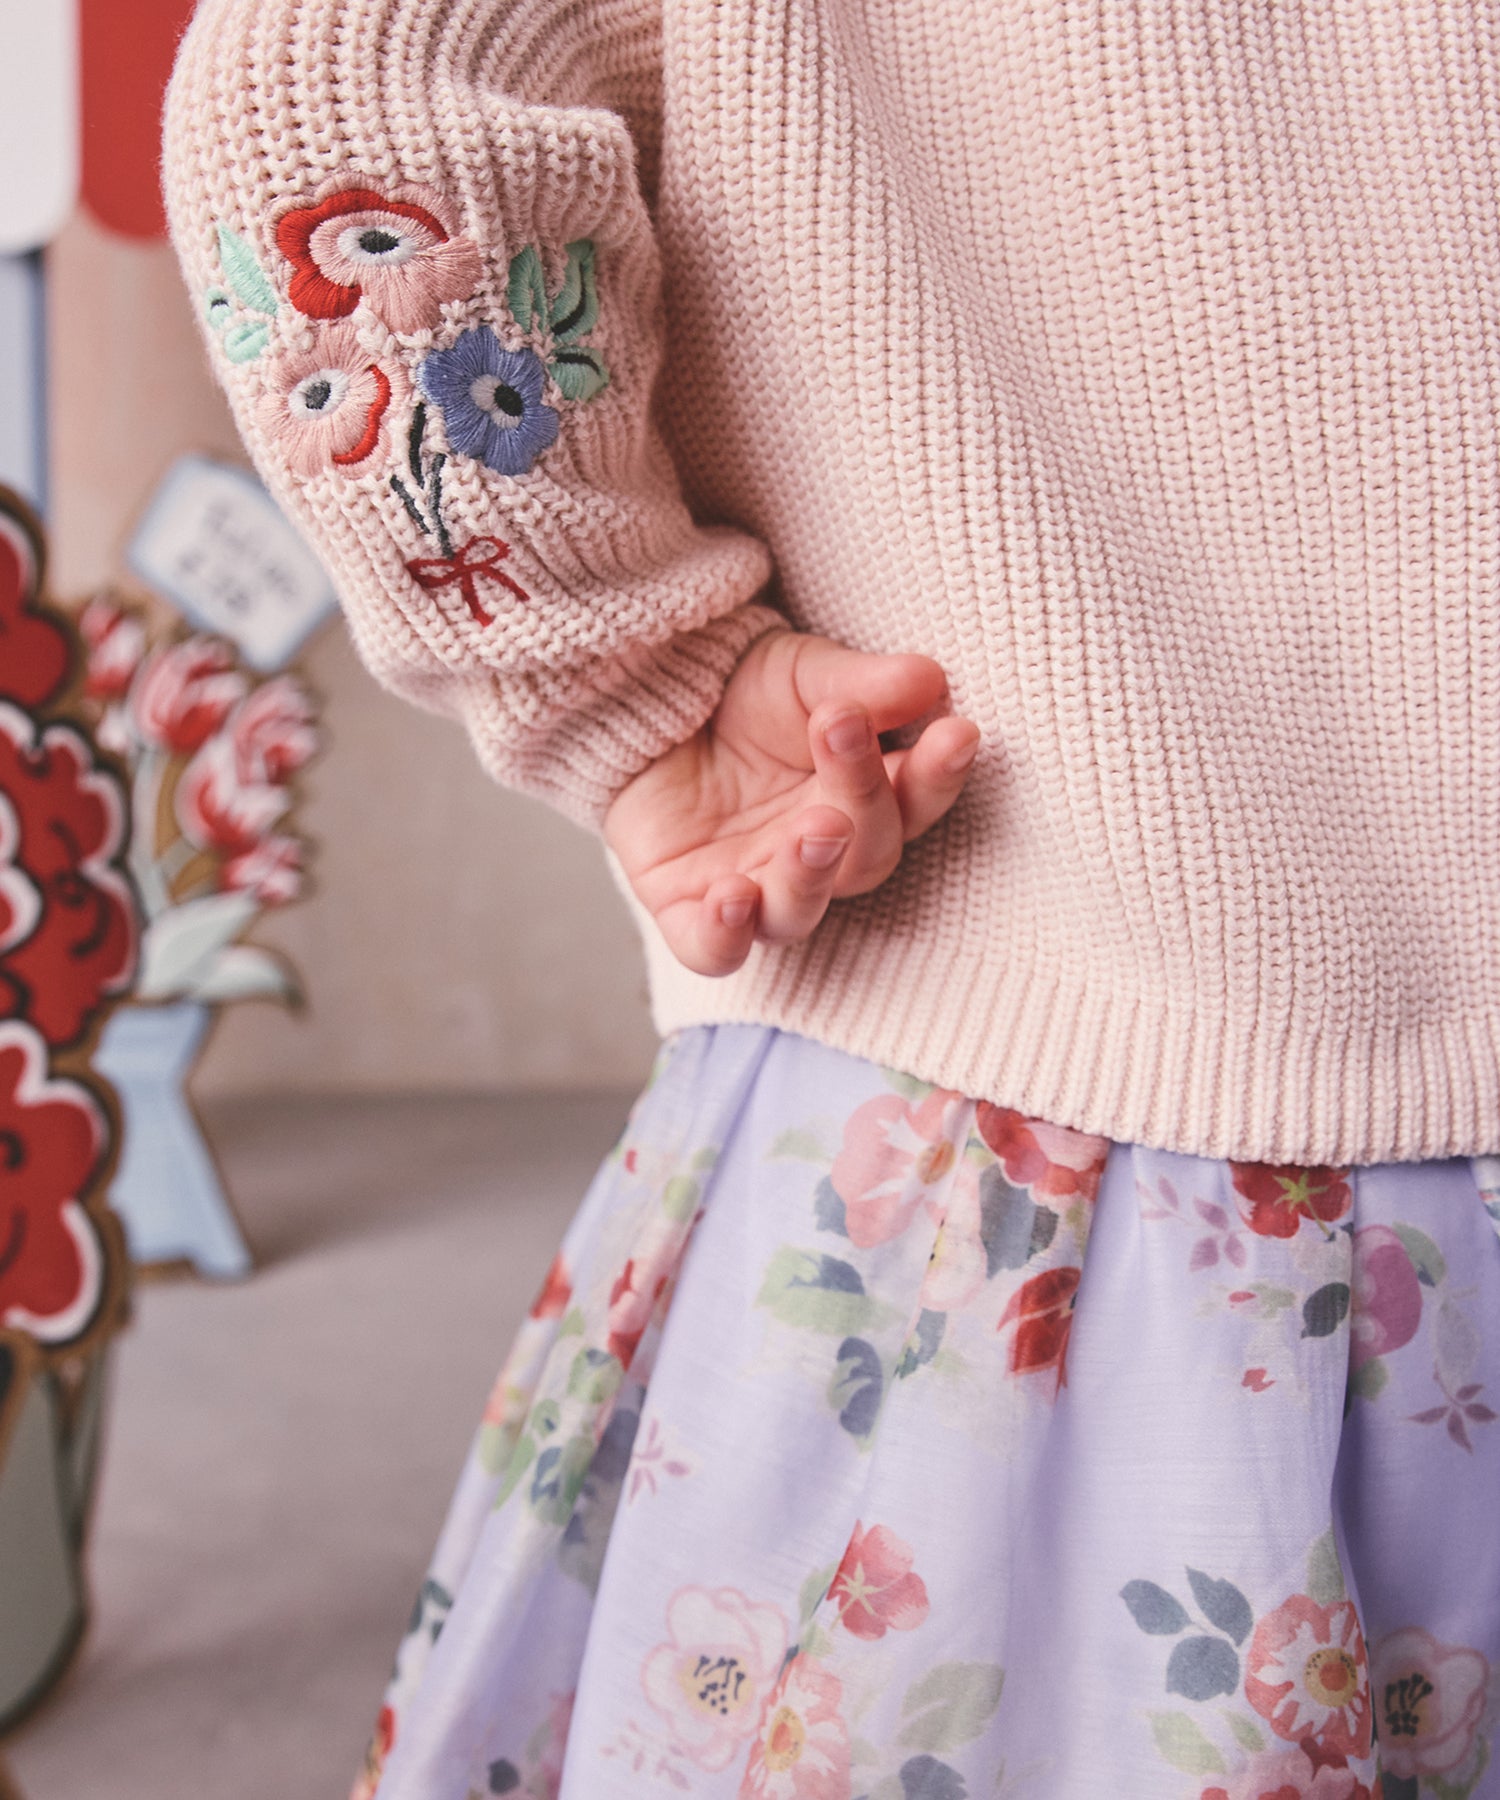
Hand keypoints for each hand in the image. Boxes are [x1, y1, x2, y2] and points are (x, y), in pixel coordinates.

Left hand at [604, 629, 979, 975]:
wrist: (649, 700)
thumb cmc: (743, 693)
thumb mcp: (803, 675)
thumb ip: (861, 684)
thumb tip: (929, 679)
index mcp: (862, 801)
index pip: (914, 802)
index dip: (937, 774)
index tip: (955, 732)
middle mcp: (819, 858)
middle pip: (864, 857)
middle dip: (864, 798)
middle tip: (844, 733)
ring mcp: (757, 888)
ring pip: (798, 913)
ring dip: (810, 876)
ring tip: (814, 829)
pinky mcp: (690, 910)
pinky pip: (714, 950)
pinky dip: (726, 936)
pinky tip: (731, 897)